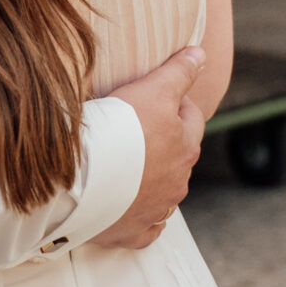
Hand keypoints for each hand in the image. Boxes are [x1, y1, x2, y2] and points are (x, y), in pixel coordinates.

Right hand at [93, 47, 205, 248]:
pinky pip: (146, 228)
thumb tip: (201, 54)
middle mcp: (178, 182)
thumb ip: (179, 72)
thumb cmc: (120, 130)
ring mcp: (156, 210)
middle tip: (136, 128)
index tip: (154, 96)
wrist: (84, 179)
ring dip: (152, 179)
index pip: (191, 118)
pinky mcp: (133, 232)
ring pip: (164, 192)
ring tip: (126, 164)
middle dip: (164, 143)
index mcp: (186, 147)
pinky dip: (142, 217)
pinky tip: (130, 207)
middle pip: (178, 157)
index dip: (175, 103)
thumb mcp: (153, 90)